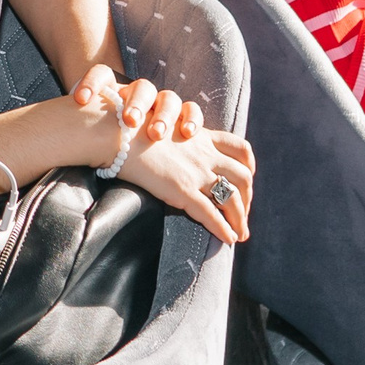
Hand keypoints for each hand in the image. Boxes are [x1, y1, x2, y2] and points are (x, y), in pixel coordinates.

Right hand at [72, 66, 251, 244]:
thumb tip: (175, 147)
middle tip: (244, 214)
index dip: (248, 166)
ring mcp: (195, 172)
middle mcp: (204, 153)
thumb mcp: (162, 124)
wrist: (116, 131)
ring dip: (240, 219)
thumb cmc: (131, 128)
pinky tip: (227, 239)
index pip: (240, 149)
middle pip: (242, 176)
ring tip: (240, 233)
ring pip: (232, 198)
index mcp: (202, 136)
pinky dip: (223, 229)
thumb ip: (176, 137)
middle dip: (248, 198)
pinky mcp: (182, 189)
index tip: (248, 179)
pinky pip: (211, 213)